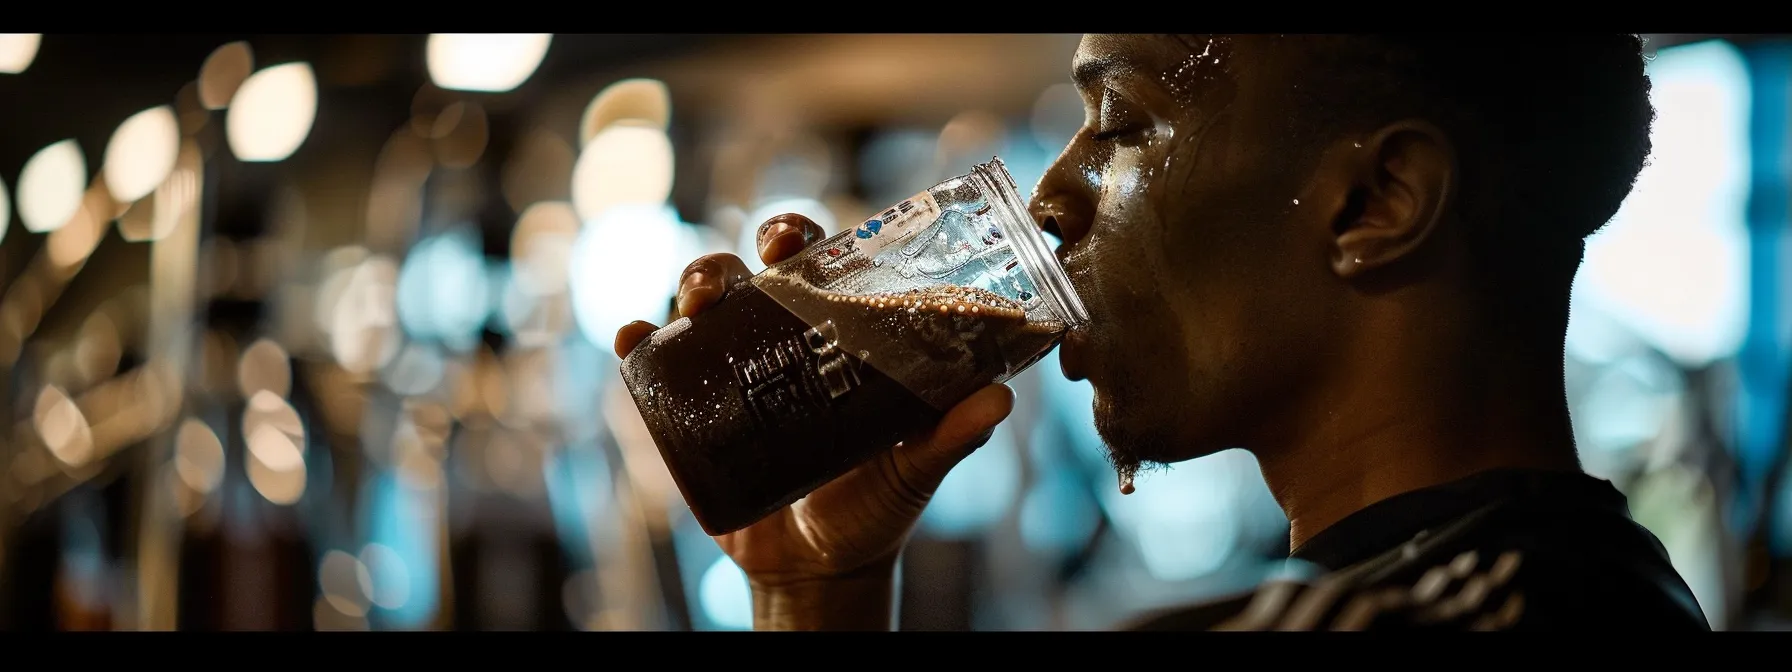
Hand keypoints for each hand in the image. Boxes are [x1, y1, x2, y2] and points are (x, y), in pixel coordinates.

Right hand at [613, 213, 1014, 628]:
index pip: (821, 268)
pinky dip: (638, 343)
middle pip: (755, 271)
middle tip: (762, 256)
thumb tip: (999, 401)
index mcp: (837, 337)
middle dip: (749, 250)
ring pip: (702, 305)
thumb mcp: (914, 469)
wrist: (818, 569)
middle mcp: (778, 341)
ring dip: (695, 282)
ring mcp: (729, 373)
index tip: (801, 238)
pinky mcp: (688, 413)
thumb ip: (951, 436)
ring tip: (699, 302)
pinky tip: (634, 338)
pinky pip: (653, 367)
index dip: (809, 239)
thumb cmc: (875, 505)